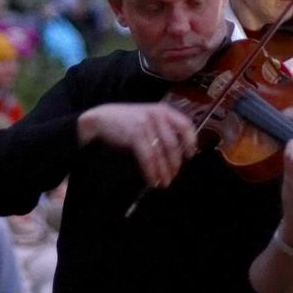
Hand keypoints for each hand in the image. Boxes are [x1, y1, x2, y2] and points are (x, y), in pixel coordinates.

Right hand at [77, 103, 197, 187]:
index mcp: (164, 110)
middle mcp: (157, 115)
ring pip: (161, 153)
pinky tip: (152, 180)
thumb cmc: (128, 122)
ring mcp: (146, 124)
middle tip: (173, 176)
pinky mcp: (135, 134)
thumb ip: (164, 130)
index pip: (185, 125)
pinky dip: (151, 172)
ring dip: (163, 171)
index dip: (190, 142)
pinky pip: (148, 157)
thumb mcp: (149, 118)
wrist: (102, 118)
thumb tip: (178, 155)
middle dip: (175, 164)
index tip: (190, 156)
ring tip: (163, 183)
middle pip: (173, 144)